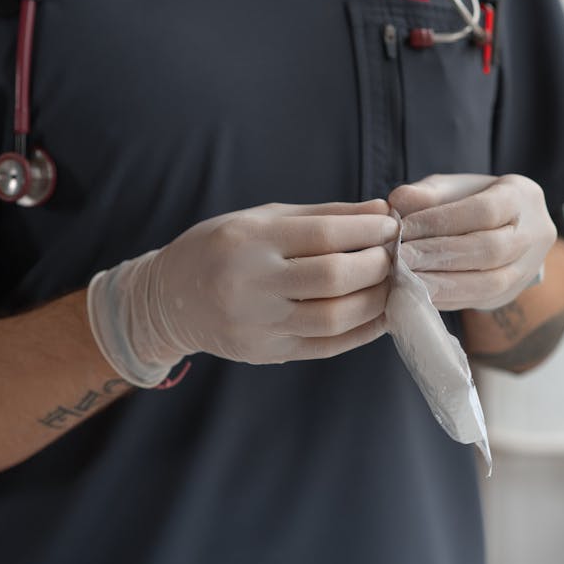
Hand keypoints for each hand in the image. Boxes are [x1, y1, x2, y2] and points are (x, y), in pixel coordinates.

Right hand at [87, 200, 397, 385]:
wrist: (169, 299)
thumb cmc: (224, 246)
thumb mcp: (264, 217)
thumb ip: (324, 215)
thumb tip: (381, 210)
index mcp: (251, 241)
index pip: (323, 236)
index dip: (365, 229)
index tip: (391, 224)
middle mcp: (252, 284)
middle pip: (333, 279)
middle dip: (376, 265)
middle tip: (393, 255)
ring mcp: (258, 324)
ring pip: (334, 319)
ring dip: (375, 301)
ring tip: (390, 284)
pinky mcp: (265, 354)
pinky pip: (326, 346)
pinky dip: (361, 331)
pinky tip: (379, 315)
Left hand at [388, 174, 555, 311]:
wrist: (501, 229)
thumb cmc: (470, 201)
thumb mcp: (451, 188)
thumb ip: (427, 193)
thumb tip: (398, 200)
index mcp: (523, 196)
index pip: (485, 211)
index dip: (442, 221)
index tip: (405, 227)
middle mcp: (535, 234)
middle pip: (491, 250)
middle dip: (441, 255)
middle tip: (401, 257)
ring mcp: (528, 269)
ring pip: (490, 283)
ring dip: (443, 283)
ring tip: (406, 279)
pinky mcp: (511, 295)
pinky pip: (479, 302)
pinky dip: (446, 299)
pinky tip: (418, 294)